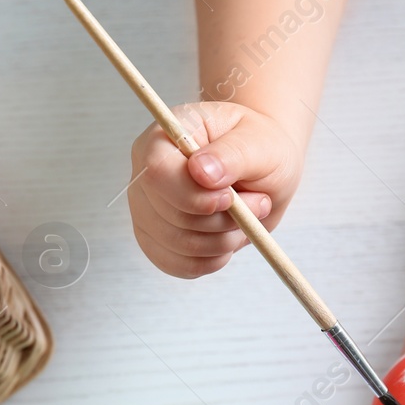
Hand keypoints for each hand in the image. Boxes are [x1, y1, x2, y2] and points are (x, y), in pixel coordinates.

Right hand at [128, 102, 302, 277]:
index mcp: (163, 138)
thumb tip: (200, 171)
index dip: (194, 195)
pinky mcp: (157, 241)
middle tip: (257, 202)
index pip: (157, 173)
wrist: (260, 166)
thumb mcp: (258, 142)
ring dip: (224, 240)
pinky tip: (228, 236)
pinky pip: (181, 265)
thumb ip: (230, 155)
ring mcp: (146, 211)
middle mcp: (145, 175)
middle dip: (222, 219)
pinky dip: (213, 259)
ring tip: (247, 216)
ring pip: (179, 245)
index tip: (229, 197)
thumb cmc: (258, 146)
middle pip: (171, 216)